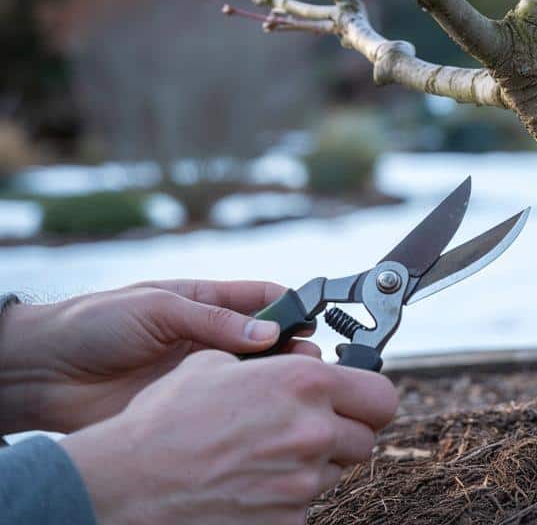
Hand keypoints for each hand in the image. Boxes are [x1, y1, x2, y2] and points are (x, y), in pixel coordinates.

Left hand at [0, 280, 317, 432]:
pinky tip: (264, 414)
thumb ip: (213, 320)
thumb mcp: (157, 308)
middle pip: (267, 342)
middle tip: (309, 362)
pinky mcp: (189, 406)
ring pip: (254, 378)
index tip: (315, 319)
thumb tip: (268, 333)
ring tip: (293, 389)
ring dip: (276, 381)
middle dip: (293, 349)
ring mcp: (201, 373)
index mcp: (204, 302)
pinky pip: (229, 408)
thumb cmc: (92, 324)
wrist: (43, 373)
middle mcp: (209, 338)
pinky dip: (251, 411)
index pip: (262, 299)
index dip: (292, 306)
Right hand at [60, 350, 398, 524]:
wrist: (126, 484)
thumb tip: (296, 360)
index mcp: (304, 383)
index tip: (356, 403)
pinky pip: (305, 506)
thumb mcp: (214, 365)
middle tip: (309, 433)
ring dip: (311, 466)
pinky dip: (285, 500)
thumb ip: (269, 362)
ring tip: (262, 458)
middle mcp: (313, 430)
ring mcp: (302, 482)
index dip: (369, 400)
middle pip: (365, 439)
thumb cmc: (164, 421)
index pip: (381, 395)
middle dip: (342, 435)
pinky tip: (248, 486)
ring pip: (334, 473)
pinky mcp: (288, 520)